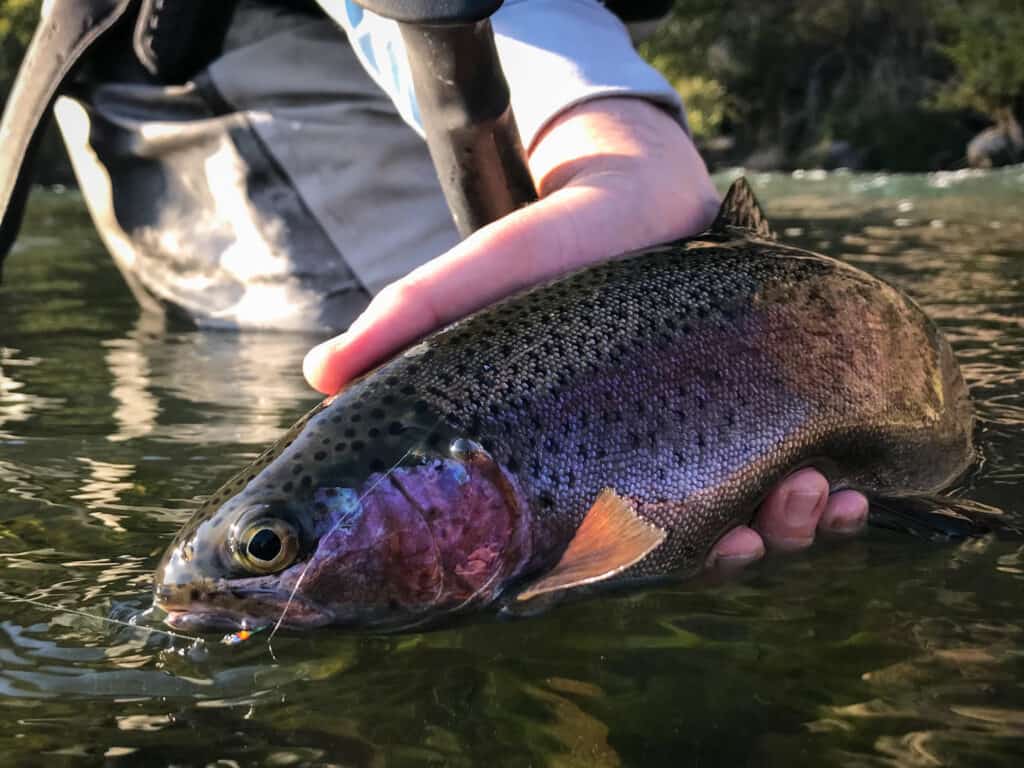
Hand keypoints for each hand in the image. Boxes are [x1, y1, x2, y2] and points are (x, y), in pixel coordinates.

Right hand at [303, 97, 867, 565]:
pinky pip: (806, 465)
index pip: (604, 541)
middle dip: (738, 554)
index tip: (674, 562)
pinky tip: (855, 488)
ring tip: (815, 496)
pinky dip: (837, 494)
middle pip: (697, 544)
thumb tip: (318, 376)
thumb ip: (407, 320)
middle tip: (758, 533)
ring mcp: (707, 431)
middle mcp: (647, 455)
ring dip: (798, 528)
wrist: (634, 190)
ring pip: (761, 518)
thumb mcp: (476, 280)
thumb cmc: (549, 245)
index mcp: (581, 453)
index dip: (639, 569)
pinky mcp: (758, 399)